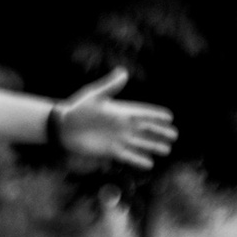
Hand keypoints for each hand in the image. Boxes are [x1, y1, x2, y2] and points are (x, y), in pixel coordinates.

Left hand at [55, 69, 174, 172]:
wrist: (63, 127)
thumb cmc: (78, 109)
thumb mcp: (94, 96)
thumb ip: (109, 86)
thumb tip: (123, 72)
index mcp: (121, 111)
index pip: (143, 113)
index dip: (156, 115)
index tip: (170, 117)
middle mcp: (122, 126)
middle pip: (146, 130)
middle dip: (160, 132)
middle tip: (174, 135)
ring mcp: (117, 139)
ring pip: (140, 143)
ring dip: (153, 146)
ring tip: (166, 150)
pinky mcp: (110, 151)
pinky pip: (127, 156)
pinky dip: (138, 160)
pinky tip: (149, 164)